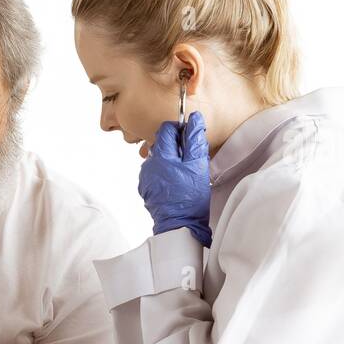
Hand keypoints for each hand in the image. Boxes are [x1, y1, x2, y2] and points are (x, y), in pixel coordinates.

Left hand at [138, 110, 211, 246]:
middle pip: (162, 144)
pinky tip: (176, 184)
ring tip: (185, 174)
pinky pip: (156, 173)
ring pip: (159, 159)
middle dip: (177, 146)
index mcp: (160, 156)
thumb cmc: (190, 197)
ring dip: (171, 160)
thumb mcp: (198, 165)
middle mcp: (148, 165)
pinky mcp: (146, 189)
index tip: (190, 138)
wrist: (179, 225)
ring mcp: (145, 178)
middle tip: (191, 160)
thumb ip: (195, 139)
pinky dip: (165, 173)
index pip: (166, 129)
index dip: (180, 129)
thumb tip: (195, 118)